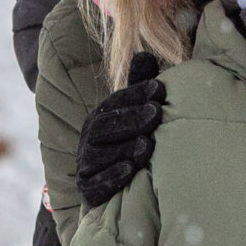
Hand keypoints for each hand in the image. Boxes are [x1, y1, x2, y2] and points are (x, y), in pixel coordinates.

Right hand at [76, 51, 165, 209]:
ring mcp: (85, 165)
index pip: (115, 102)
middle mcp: (88, 140)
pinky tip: (130, 171)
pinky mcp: (87, 190)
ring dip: (125, 148)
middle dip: (132, 119)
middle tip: (157, 113)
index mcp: (100, 118)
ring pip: (101, 154)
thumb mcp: (135, 114)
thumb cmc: (131, 144)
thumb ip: (138, 87)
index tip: (159, 88)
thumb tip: (145, 53)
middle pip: (106, 127)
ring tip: (148, 144)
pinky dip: (112, 177)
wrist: (117, 192)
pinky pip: (96, 183)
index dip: (135, 94)